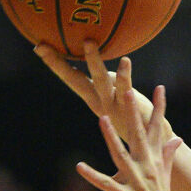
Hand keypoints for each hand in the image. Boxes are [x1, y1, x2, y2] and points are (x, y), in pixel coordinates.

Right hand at [35, 41, 164, 144]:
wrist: (151, 147)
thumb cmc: (134, 117)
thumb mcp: (117, 96)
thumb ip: (111, 80)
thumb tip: (106, 62)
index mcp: (94, 98)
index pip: (70, 77)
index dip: (55, 63)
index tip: (38, 47)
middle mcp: (99, 101)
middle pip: (75, 79)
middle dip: (59, 63)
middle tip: (45, 46)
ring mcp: (112, 104)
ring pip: (100, 79)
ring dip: (94, 61)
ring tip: (89, 42)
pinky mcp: (129, 106)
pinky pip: (125, 87)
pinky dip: (125, 74)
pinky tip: (125, 60)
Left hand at [75, 81, 183, 190]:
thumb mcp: (165, 179)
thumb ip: (167, 156)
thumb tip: (177, 139)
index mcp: (153, 162)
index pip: (156, 130)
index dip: (159, 109)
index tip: (161, 88)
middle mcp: (146, 169)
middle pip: (137, 136)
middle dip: (132, 113)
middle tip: (127, 91)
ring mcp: (137, 183)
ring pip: (121, 155)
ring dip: (111, 137)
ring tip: (102, 119)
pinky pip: (107, 184)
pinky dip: (93, 176)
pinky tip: (80, 166)